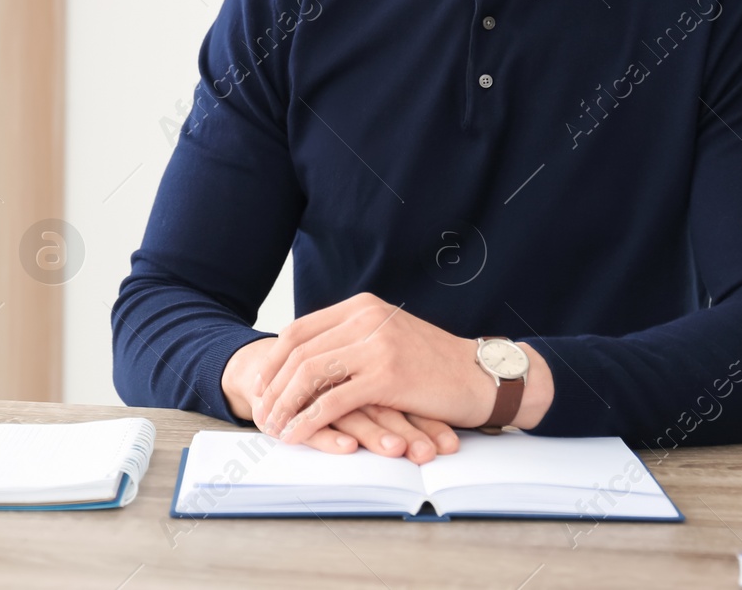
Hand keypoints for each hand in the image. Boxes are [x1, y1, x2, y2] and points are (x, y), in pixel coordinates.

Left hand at [252, 293, 553, 446]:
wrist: (482, 376)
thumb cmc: (437, 364)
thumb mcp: (390, 337)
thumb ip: (354, 340)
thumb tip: (311, 358)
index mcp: (362, 307)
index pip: (300, 329)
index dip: (274, 359)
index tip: (261, 384)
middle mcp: (365, 319)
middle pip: (298, 350)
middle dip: (272, 384)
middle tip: (260, 410)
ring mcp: (376, 345)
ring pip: (310, 373)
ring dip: (285, 403)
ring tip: (273, 426)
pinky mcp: (387, 376)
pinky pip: (334, 399)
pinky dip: (309, 419)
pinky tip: (298, 434)